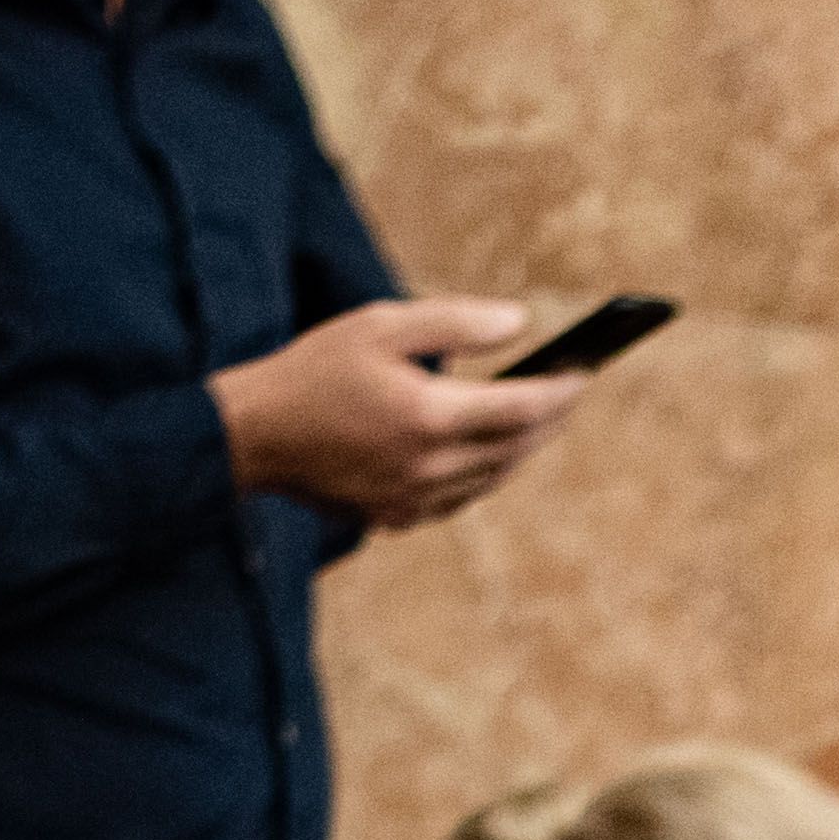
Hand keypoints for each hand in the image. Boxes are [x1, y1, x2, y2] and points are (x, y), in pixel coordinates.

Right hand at [212, 299, 588, 530]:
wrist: (253, 436)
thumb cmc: (315, 369)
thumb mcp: (382, 324)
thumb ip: (456, 322)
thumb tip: (521, 323)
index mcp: (430, 417)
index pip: (523, 409)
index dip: (561, 390)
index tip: (584, 371)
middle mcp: (430, 468)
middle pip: (516, 448)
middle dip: (549, 419)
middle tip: (569, 390)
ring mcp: (414, 501)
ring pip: (493, 478)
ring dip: (519, 448)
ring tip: (536, 416)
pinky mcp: (397, 517)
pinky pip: (460, 498)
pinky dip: (482, 472)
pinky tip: (485, 449)